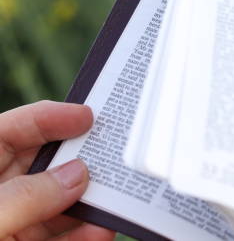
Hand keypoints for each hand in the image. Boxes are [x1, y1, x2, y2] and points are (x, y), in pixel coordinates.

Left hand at [0, 100, 113, 239]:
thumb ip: (27, 196)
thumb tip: (75, 175)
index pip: (9, 132)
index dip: (48, 118)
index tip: (87, 116)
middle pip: (41, 166)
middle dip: (77, 162)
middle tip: (109, 156)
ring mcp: (10, 225)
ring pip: (56, 204)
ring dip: (87, 202)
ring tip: (113, 198)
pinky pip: (60, 238)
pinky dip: (84, 234)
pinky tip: (101, 230)